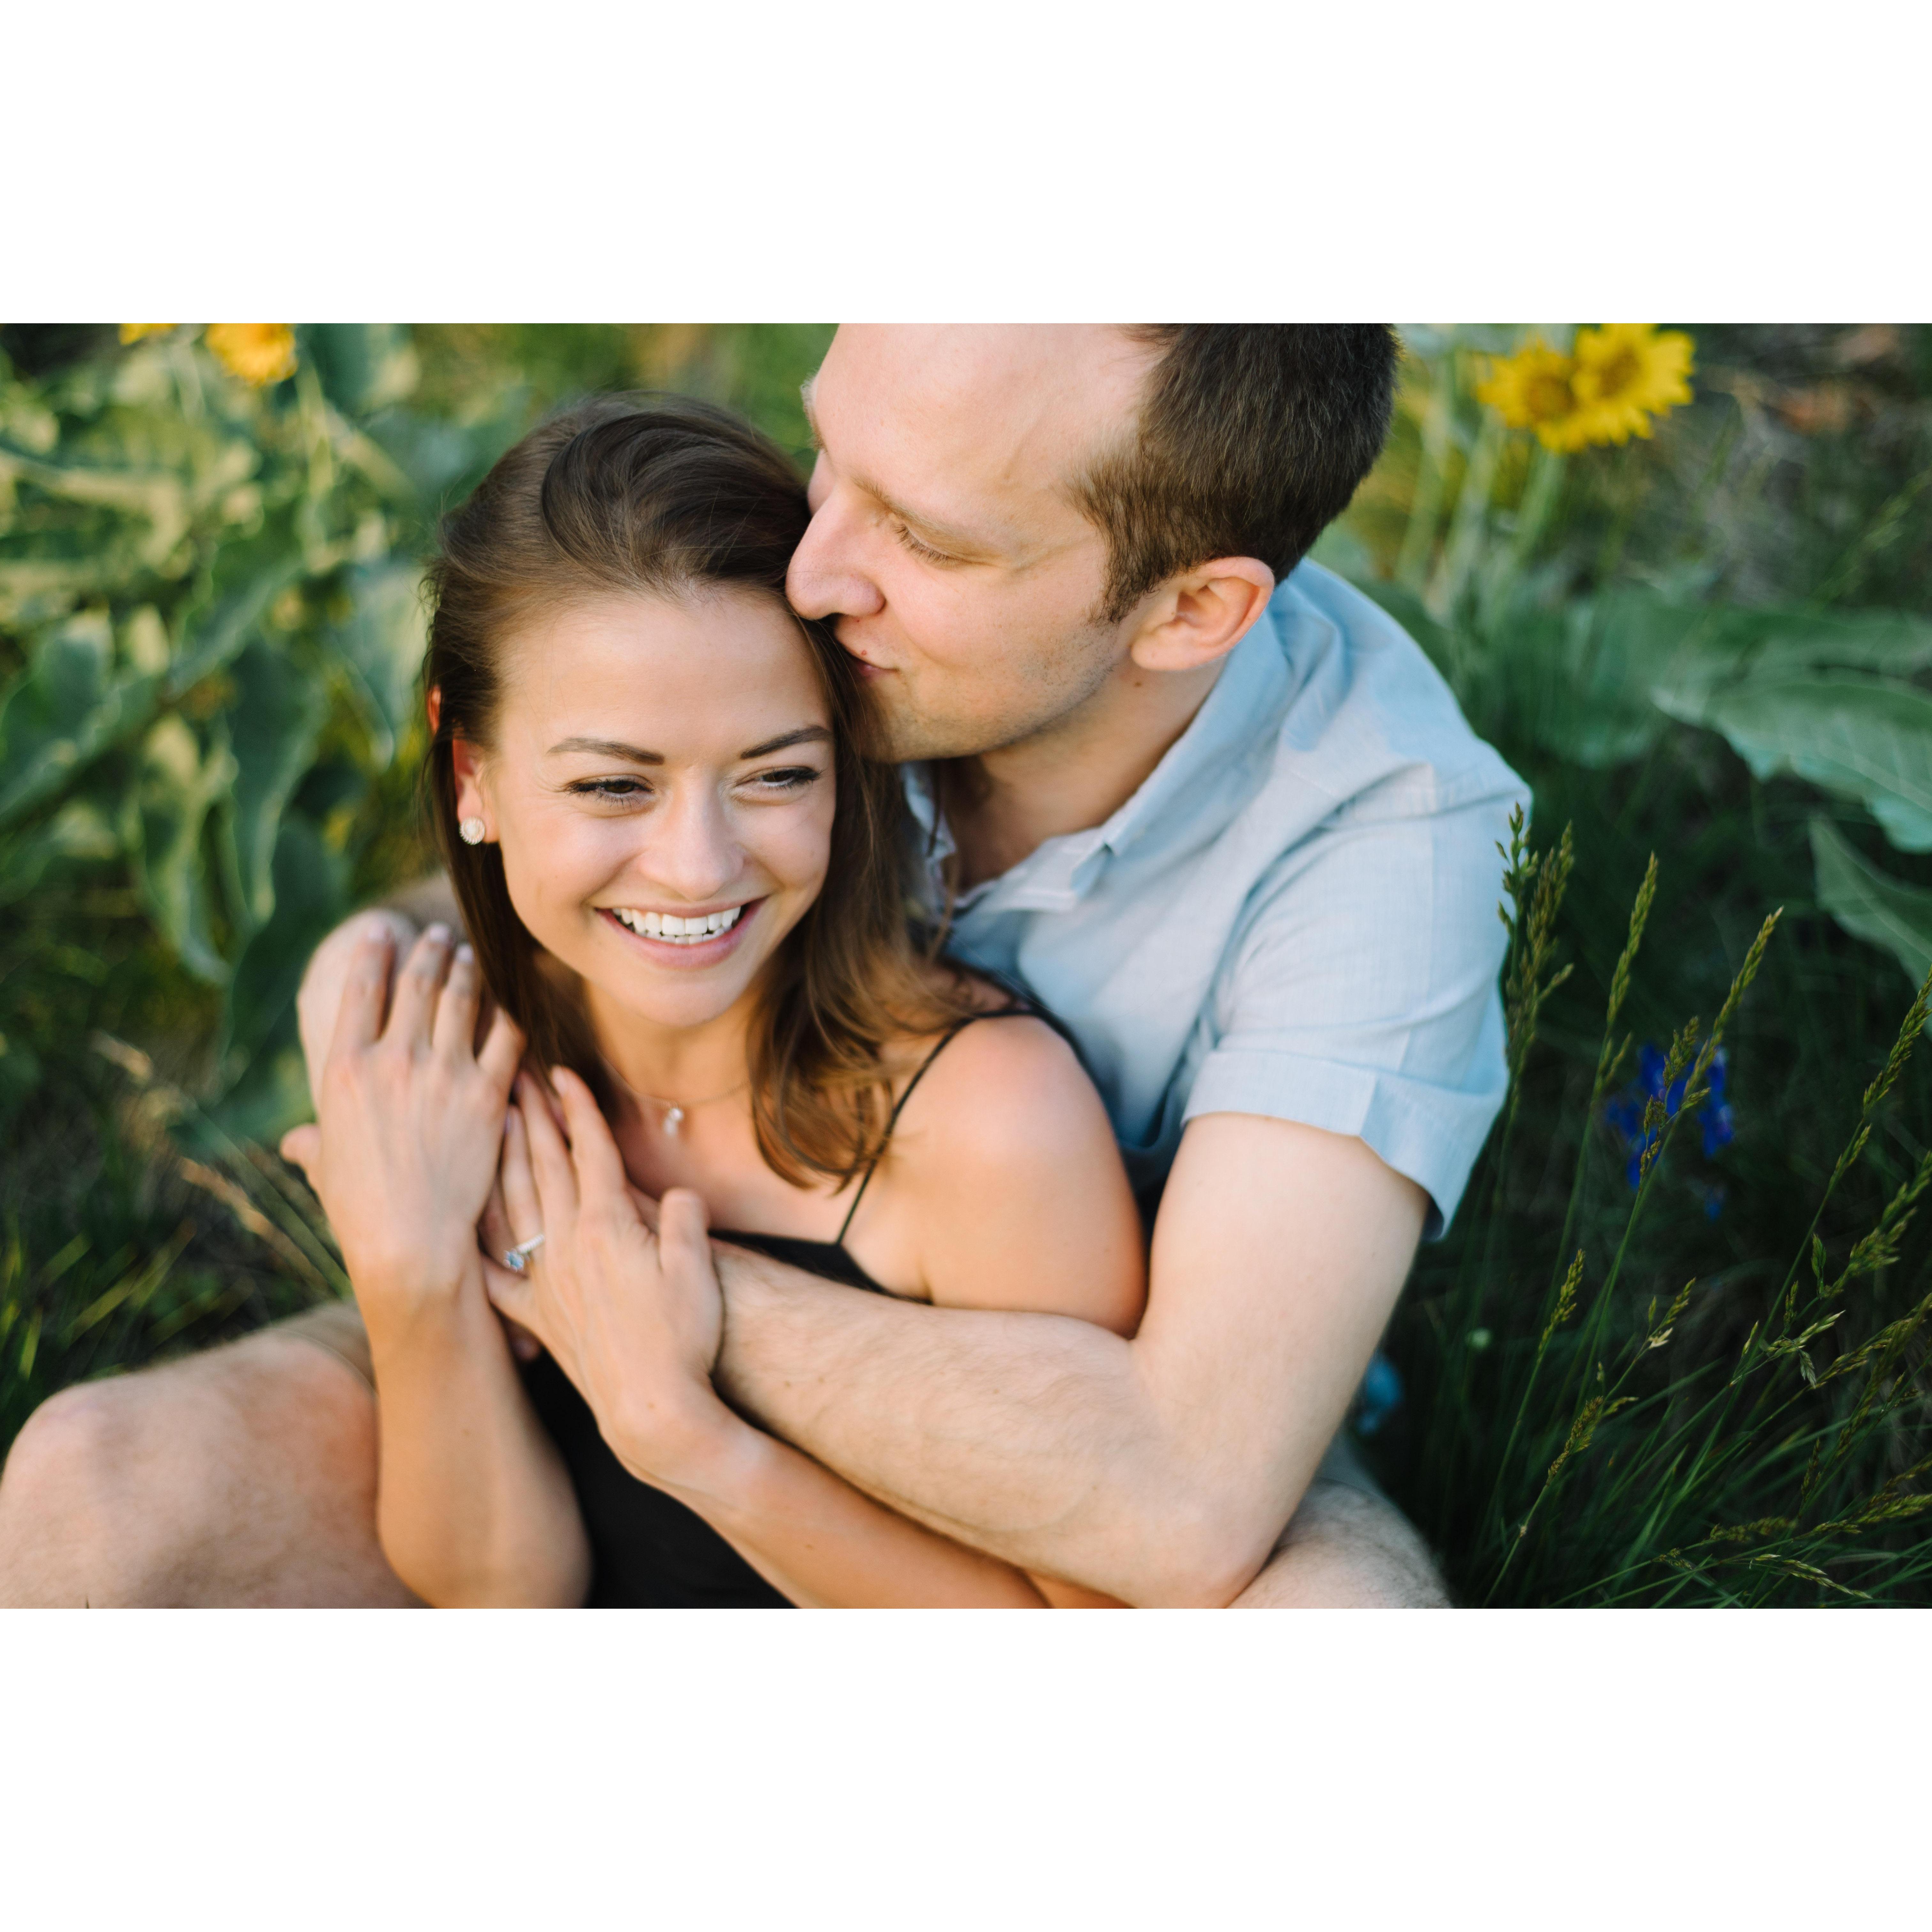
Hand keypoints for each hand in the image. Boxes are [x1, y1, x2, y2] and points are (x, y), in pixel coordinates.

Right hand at [281, 923, 522, 1319]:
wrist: (410, 1243)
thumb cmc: (361, 1211)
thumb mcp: (326, 1167)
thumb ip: (313, 1143)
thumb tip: (294, 1143)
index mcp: (346, 1069)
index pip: (363, 991)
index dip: (376, 954)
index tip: (384, 933)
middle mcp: (394, 1061)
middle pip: (418, 985)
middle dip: (431, 952)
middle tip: (441, 936)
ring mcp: (444, 1075)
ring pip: (462, 1001)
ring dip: (468, 971)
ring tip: (472, 955)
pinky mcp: (487, 1096)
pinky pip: (506, 1038)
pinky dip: (509, 1013)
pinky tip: (512, 1002)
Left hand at [484, 1066, 736, 1483]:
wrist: (654, 1409)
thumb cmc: (685, 1337)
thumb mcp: (698, 1267)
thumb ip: (685, 1219)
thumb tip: (680, 1193)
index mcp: (607, 1225)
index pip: (589, 1152)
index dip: (576, 1109)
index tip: (560, 1073)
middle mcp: (567, 1245)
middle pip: (544, 1167)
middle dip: (529, 1117)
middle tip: (513, 1078)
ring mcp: (547, 1281)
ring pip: (514, 1206)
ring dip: (502, 1161)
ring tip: (491, 1125)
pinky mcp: (538, 1318)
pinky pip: (496, 1276)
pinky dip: (478, 1247)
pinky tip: (461, 1228)